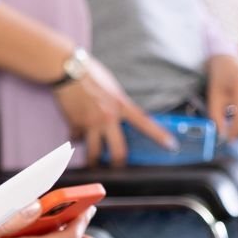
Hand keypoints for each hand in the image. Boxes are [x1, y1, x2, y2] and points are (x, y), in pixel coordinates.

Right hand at [54, 58, 171, 164]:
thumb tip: (123, 115)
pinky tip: (77, 135)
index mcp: (121, 105)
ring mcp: (91, 124)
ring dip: (95, 160)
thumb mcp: (113, 88)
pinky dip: (78, 139)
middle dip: (120, 163)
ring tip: (95, 163)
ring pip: (94, 153)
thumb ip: (119, 104)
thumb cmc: (90, 73)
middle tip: (120, 166)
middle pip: (118, 152)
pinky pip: (77, 139)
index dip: (160, 136)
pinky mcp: (75, 125)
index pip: (145, 123)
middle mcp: (107, 118)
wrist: (67, 70)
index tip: (171, 145)